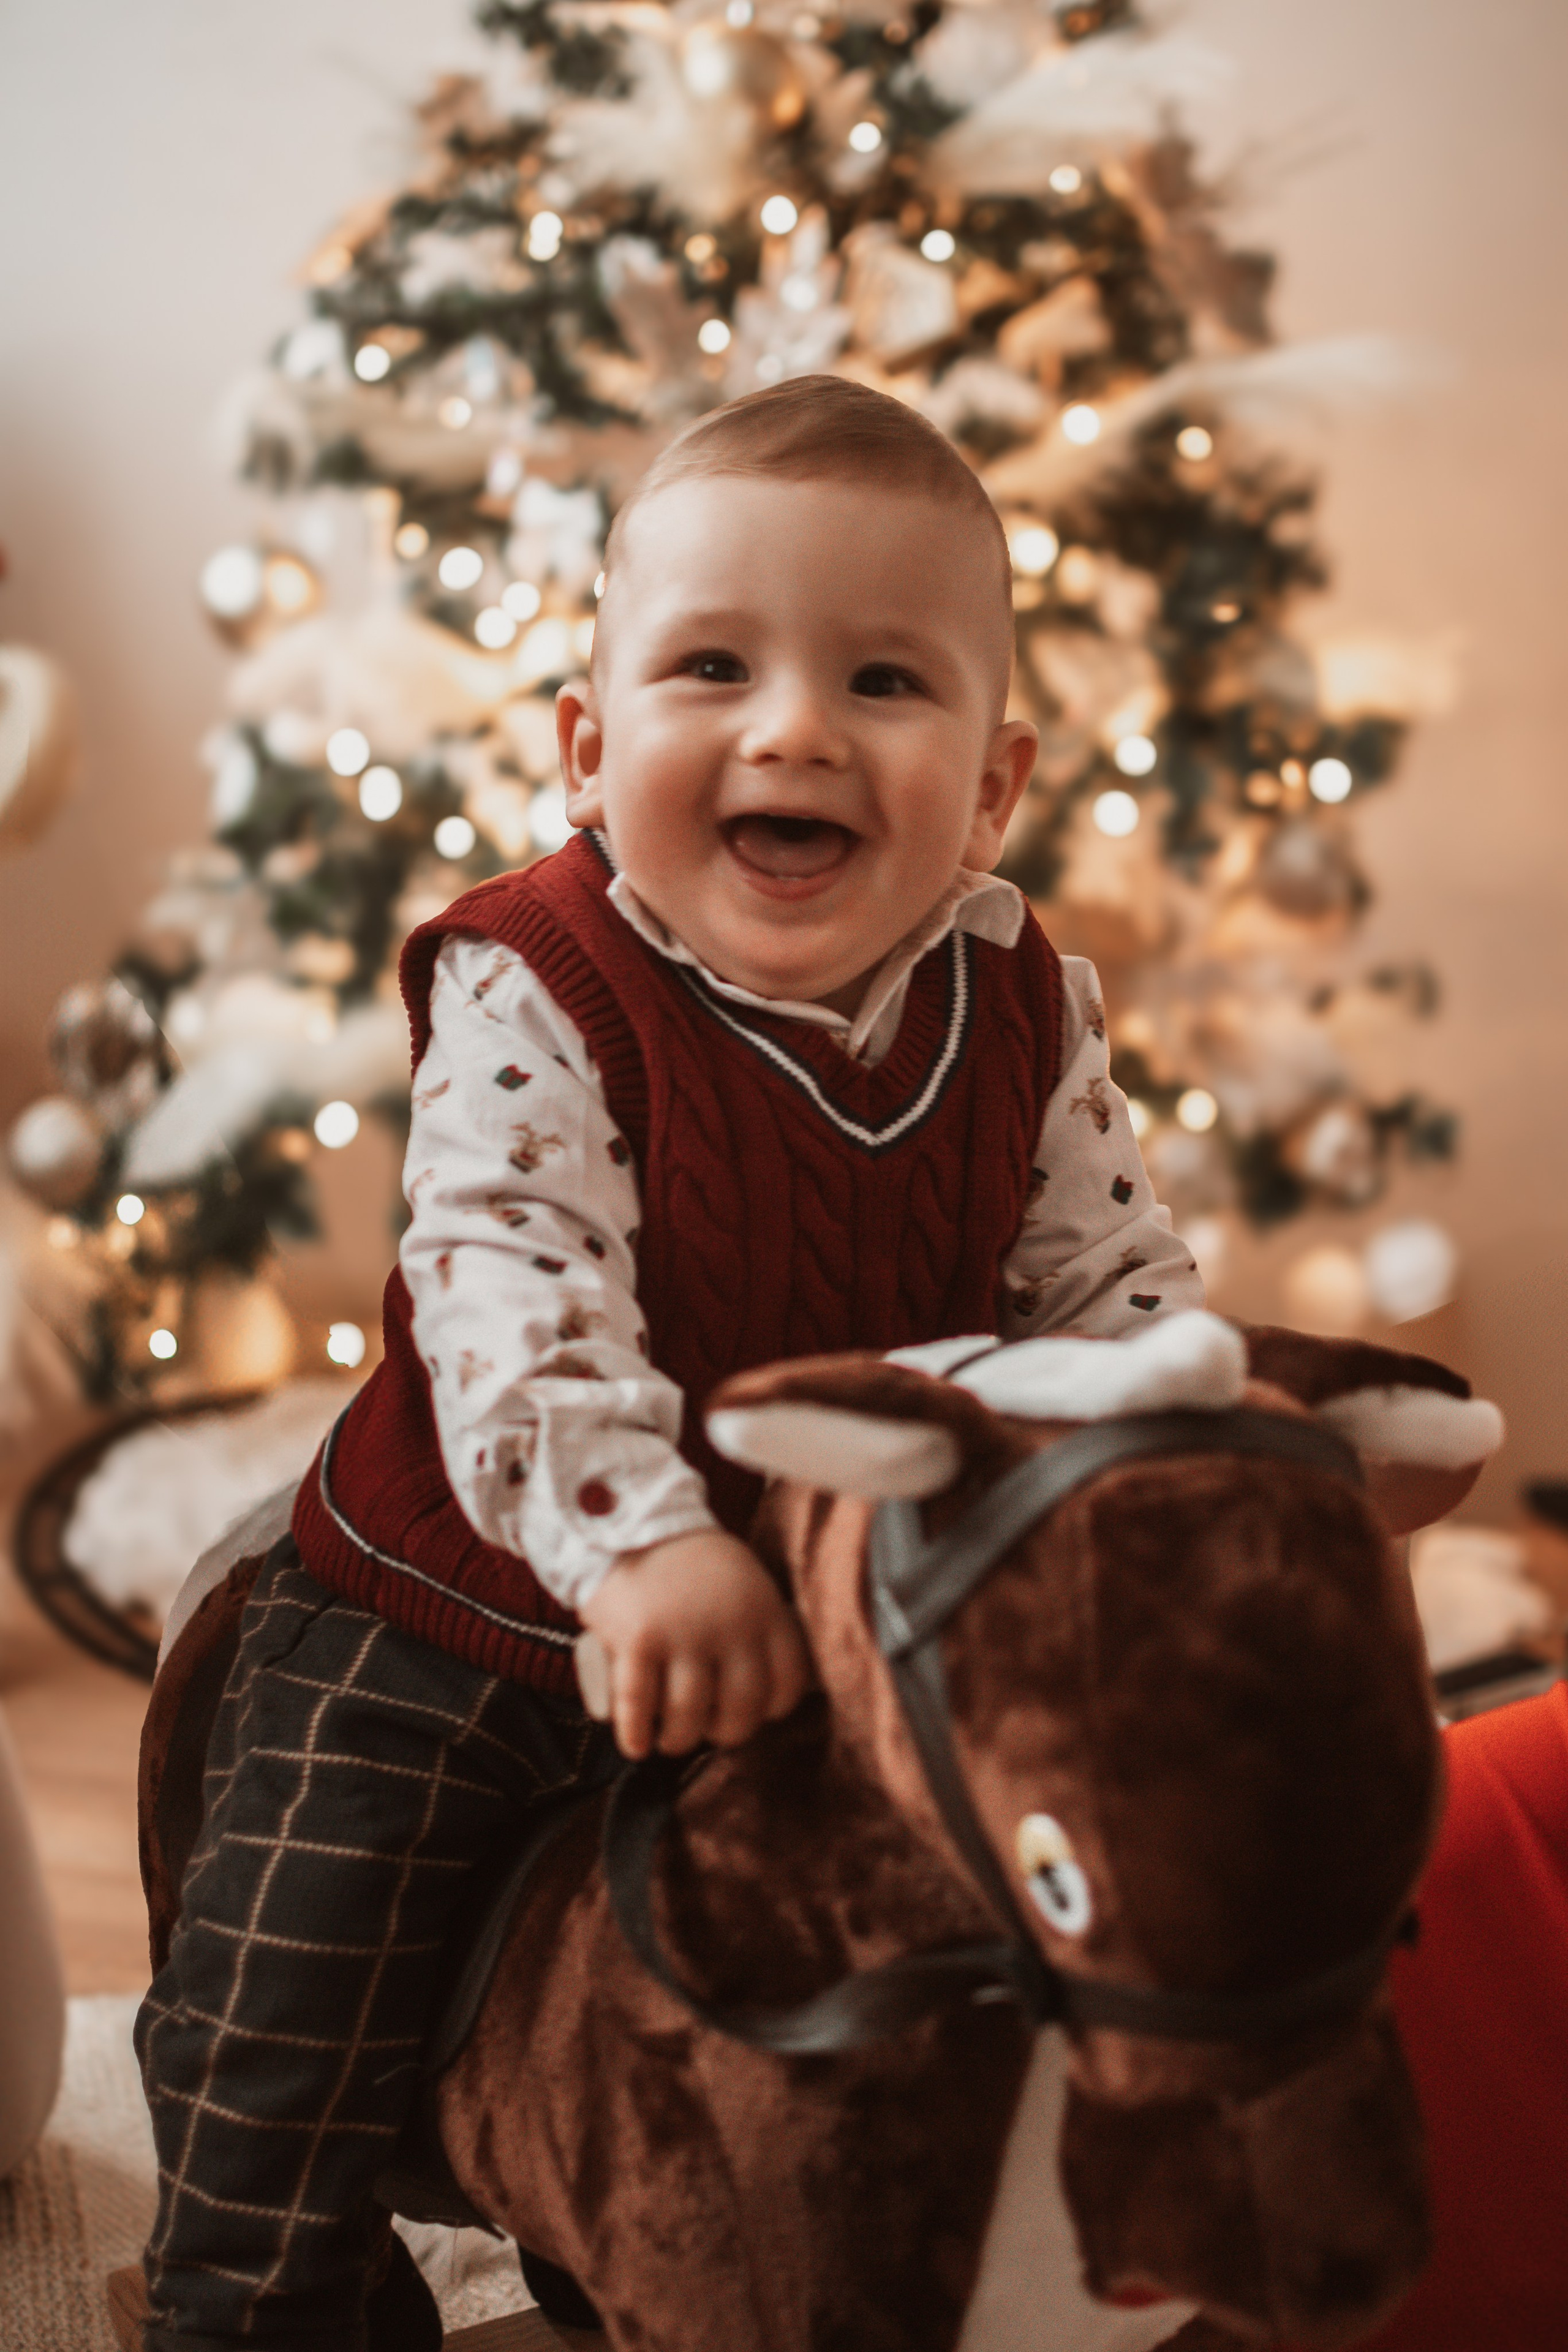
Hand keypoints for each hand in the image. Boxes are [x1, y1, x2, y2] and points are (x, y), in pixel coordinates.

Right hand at [576, 1530, 813, 1758]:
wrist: (632, 1525)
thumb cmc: (693, 1568)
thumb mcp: (748, 1585)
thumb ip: (762, 1631)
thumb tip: (774, 1697)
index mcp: (765, 1613)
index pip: (787, 1687)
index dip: (769, 1710)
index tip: (749, 1710)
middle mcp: (730, 1627)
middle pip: (739, 1713)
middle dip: (723, 1732)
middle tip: (706, 1729)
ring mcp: (683, 1635)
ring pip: (689, 1719)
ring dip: (678, 1740)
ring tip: (669, 1738)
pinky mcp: (639, 1642)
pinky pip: (639, 1707)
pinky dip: (636, 1734)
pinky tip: (636, 1745)